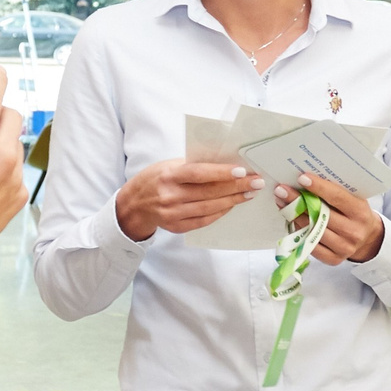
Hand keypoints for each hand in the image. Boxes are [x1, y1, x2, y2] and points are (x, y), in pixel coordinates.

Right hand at [116, 160, 262, 240]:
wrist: (134, 205)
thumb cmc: (155, 179)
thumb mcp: (169, 166)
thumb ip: (193, 166)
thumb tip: (224, 163)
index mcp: (168, 176)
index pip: (199, 174)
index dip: (221, 173)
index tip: (242, 171)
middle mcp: (170, 196)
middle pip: (210, 193)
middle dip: (236, 187)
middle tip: (256, 182)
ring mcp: (173, 214)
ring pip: (210, 208)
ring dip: (233, 200)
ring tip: (249, 193)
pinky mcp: (177, 227)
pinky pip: (204, 220)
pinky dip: (220, 212)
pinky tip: (232, 205)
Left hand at [272, 173, 383, 263]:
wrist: (367, 238)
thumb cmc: (355, 212)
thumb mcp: (353, 198)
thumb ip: (336, 191)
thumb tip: (307, 178)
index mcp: (360, 212)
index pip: (337, 197)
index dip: (318, 187)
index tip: (301, 178)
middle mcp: (353, 232)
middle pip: (320, 215)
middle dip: (298, 201)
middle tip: (281, 190)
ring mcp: (343, 248)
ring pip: (312, 230)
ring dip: (294, 215)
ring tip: (281, 202)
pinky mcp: (333, 259)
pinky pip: (309, 244)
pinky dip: (298, 230)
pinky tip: (290, 219)